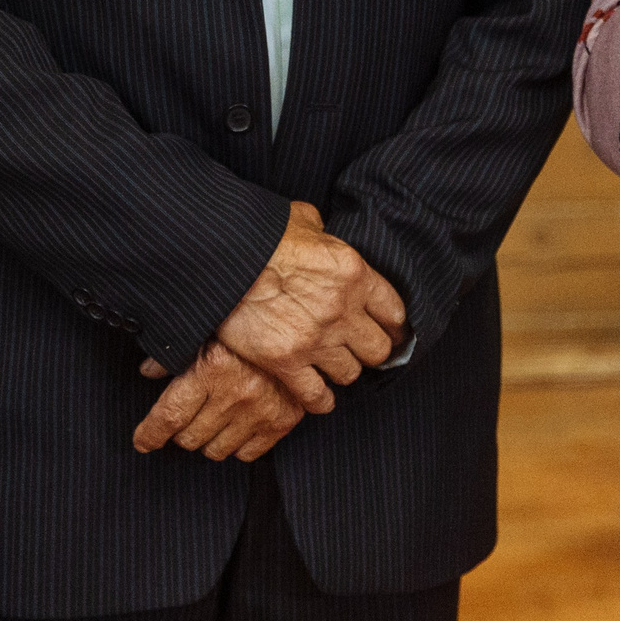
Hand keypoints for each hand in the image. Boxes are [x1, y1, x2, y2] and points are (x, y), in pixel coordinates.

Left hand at [131, 341, 304, 460]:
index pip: (170, 415)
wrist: (298, 325)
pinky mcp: (282, 421)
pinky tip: (235, 427)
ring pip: (215, 450)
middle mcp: (235, 392)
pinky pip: (246, 454)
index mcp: (212, 366)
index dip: (150, 434)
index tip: (143, 441)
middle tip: (184, 420)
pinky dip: (236, 446)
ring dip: (207, 440)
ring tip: (211, 421)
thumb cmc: (247, 325)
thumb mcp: (207, 330)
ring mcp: (261, 410)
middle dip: (180, 432)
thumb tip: (147, 372)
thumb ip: (173, 353)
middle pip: (189, 438)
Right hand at [213, 202, 404, 411]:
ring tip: (332, 367)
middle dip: (369, 351)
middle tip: (359, 350)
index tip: (389, 332)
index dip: (393, 325)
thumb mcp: (305, 220)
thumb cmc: (262, 234)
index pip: (394, 311)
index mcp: (354, 274)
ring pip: (349, 374)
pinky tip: (320, 397)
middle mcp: (342, 311)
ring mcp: (316, 340)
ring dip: (342, 371)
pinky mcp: (286, 361)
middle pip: (378, 350)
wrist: (225, 256)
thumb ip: (323, 234)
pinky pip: (316, 395)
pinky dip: (320, 400)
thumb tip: (320, 235)